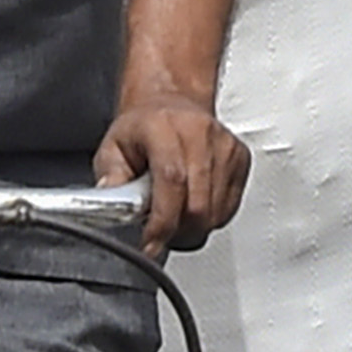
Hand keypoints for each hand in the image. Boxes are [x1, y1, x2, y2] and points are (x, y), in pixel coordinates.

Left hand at [94, 94, 249, 255]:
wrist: (171, 107)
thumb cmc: (142, 130)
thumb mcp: (112, 149)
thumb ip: (111, 177)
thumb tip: (113, 202)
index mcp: (163, 126)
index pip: (172, 179)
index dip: (163, 220)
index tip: (151, 244)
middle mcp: (198, 132)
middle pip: (198, 203)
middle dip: (177, 232)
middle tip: (159, 231)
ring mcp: (224, 145)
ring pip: (215, 212)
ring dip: (192, 228)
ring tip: (173, 214)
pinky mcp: (240, 158)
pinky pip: (228, 208)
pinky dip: (210, 218)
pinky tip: (192, 203)